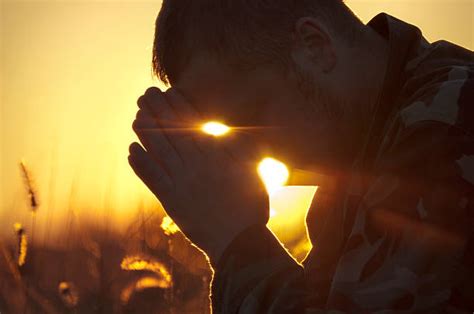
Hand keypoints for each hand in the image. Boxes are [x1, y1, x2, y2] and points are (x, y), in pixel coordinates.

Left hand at [128, 87, 268, 262]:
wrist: (238, 242)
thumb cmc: (251, 207)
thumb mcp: (252, 173)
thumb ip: (237, 151)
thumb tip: (221, 134)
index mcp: (214, 157)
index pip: (192, 126)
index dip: (178, 108)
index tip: (168, 92)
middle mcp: (195, 166)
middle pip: (172, 134)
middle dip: (158, 112)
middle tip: (146, 95)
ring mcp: (181, 184)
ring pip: (159, 152)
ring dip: (146, 133)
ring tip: (135, 116)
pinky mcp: (171, 201)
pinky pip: (152, 180)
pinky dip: (141, 165)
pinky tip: (132, 151)